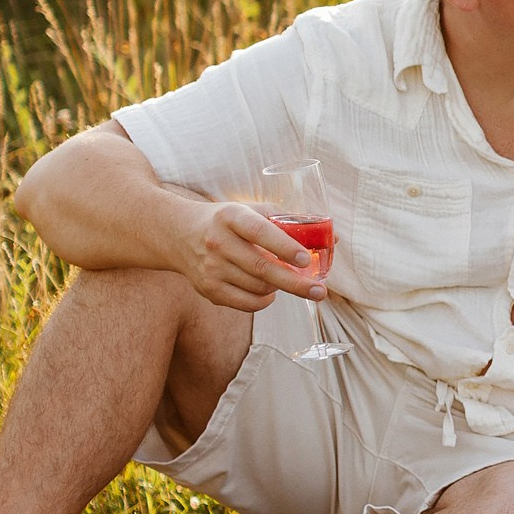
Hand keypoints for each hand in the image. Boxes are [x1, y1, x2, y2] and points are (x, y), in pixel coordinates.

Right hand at [178, 200, 325, 310]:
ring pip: (257, 287)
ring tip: (288, 279)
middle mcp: (217, 242)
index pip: (259, 231)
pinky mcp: (208, 289)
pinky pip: (245, 303)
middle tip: (321, 292)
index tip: (304, 259)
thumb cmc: (228, 221)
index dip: (283, 246)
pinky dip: (264, 300)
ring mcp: (210, 268)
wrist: (179, 234)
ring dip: (280, 287)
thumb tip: (334, 239)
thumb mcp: (250, 210)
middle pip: (262, 268)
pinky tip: (270, 292)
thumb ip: (288, 221)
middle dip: (296, 283)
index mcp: (231, 216)